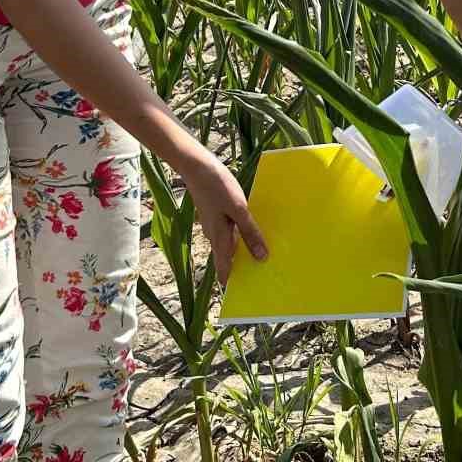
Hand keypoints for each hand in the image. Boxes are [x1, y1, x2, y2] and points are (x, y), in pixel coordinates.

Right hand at [179, 150, 267, 284]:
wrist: (196, 165)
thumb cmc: (217, 186)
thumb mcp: (238, 209)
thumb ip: (250, 233)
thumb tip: (262, 257)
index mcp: (219, 239)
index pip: (224, 270)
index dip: (232, 284)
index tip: (245, 296)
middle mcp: (215, 235)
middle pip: (229, 259)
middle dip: (243, 268)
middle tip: (263, 275)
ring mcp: (215, 224)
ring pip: (231, 245)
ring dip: (244, 251)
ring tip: (265, 254)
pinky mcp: (217, 213)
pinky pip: (231, 231)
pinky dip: (242, 235)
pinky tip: (254, 229)